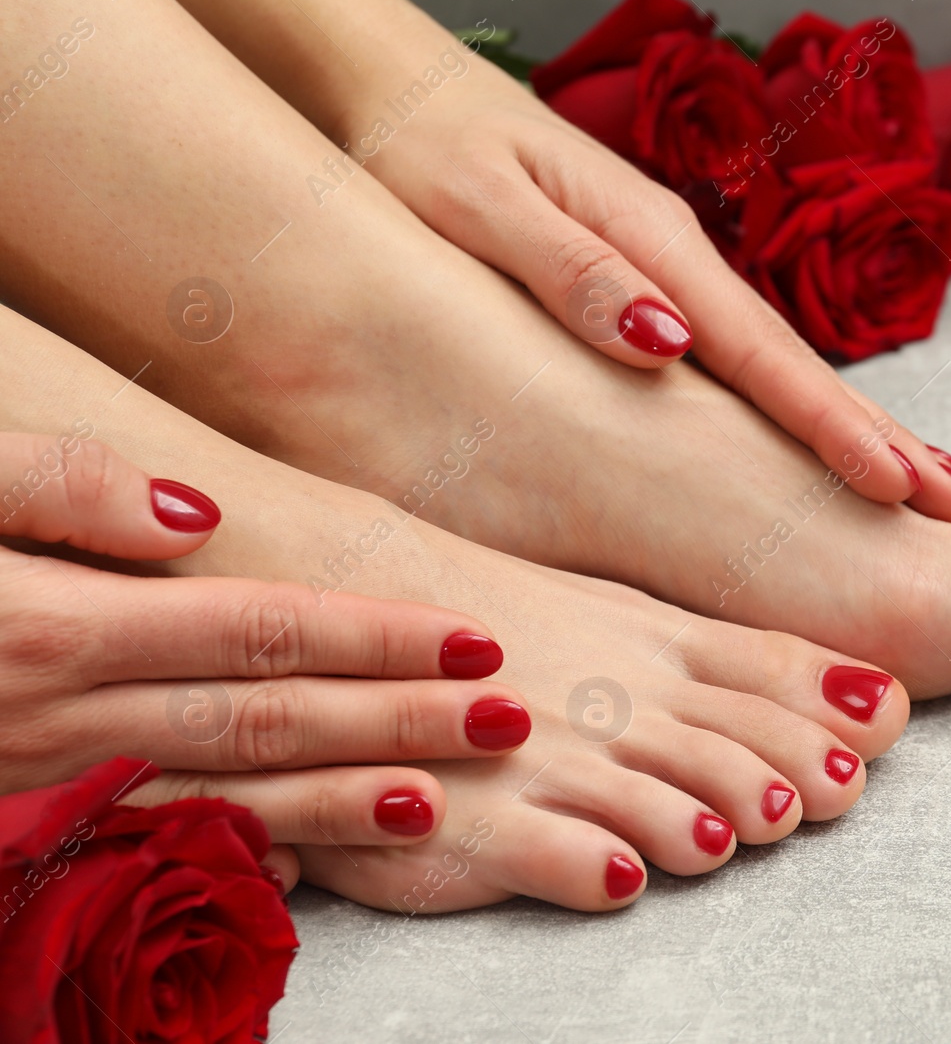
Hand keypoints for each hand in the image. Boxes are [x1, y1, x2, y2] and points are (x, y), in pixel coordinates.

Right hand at [0, 432, 532, 866]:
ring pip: (222, 795)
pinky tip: (304, 860)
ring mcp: (47, 784)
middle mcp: (67, 718)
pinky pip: (147, 844)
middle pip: (267, 719)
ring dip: (338, 799)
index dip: (374, 638)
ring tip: (438, 797)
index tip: (471, 642)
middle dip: (395, 721)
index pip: (259, 631)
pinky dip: (235, 853)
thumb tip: (198, 515)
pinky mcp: (26, 824)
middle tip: (508, 718)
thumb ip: (60, 485)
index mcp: (60, 627)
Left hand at [369, 68, 950, 520]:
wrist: (391, 87)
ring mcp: (665, 272)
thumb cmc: (419, 147)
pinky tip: (803, 441)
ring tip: (909, 484)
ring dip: (840, 427)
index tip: (897, 485)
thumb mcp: (477, 204)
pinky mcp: (641, 283)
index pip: (760, 351)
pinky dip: (781, 407)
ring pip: (769, 365)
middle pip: (791, 362)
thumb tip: (664, 342)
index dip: (831, 425)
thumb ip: (571, 272)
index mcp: (649, 241)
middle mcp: (675, 258)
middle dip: (874, 433)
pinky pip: (730, 360)